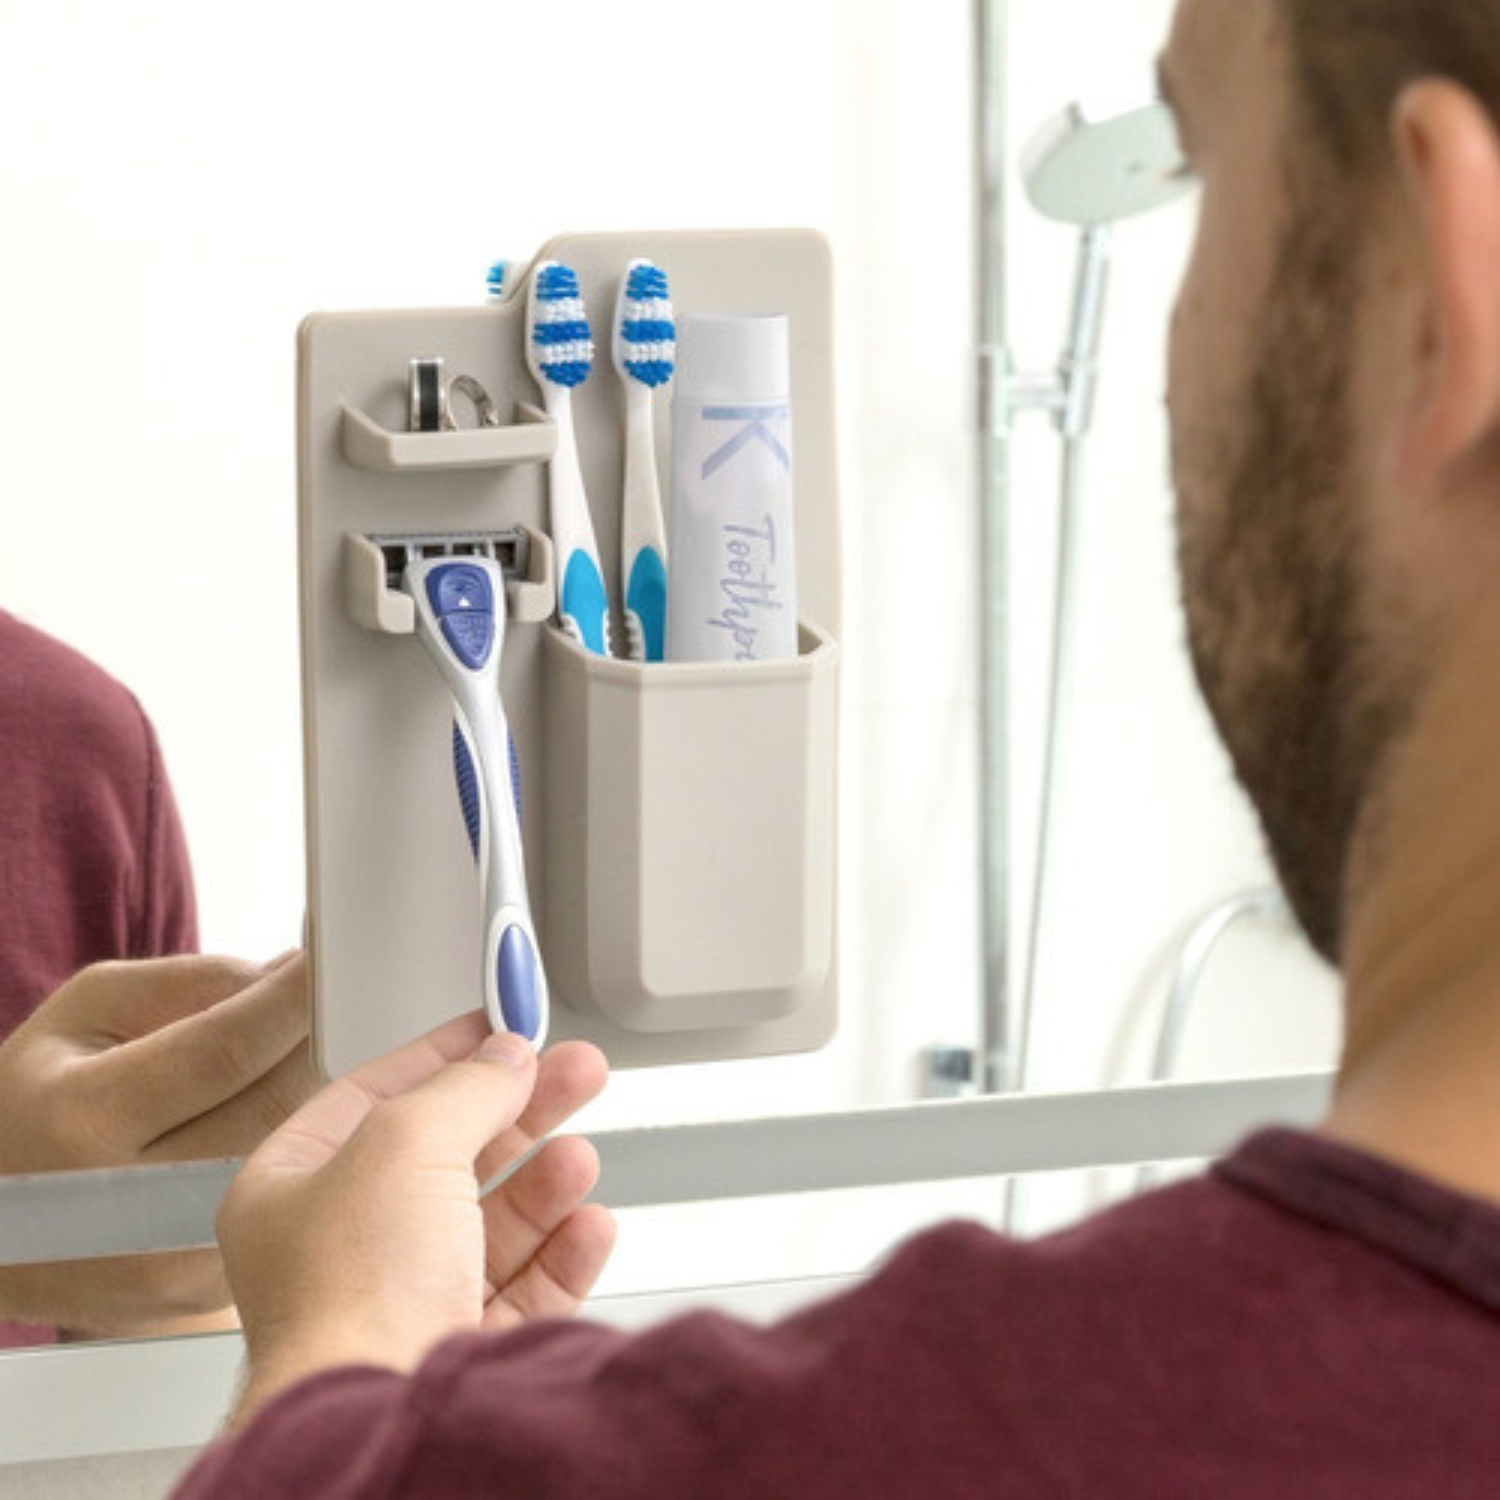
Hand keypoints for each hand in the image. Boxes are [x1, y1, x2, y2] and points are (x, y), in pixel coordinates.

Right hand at [0, 954, 316, 1335]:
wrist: (8, 1226)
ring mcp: (169, 1256)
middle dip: (322, 1046)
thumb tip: (290, 975)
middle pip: (274, 1106)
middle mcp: (127, 1201)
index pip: (225, 1049)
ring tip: (328, 1061)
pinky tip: (308, 1125)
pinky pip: (284, 1203)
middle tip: (348, 1008)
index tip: (338, 966)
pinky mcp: (203, 1288)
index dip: (294, 1002)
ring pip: (292, 1158)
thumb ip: (189, 985)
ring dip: (328, 1101)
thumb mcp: (87, 1014)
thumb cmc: (50, 1098)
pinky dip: (309, 1156)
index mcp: (85, 1118)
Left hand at [216, 1013, 613, 1431]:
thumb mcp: (406, 1140)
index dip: (442, 1057)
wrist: (379, 1411)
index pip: (373, 1099)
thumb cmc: (351, 1291)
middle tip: (574, 1071)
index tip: (499, 1029)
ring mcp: (401, 1306)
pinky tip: (588, 1225)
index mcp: (293, 1192)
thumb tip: (506, 1057)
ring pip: (490, 1225)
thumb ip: (465, 1086)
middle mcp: (342, 1252)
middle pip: (448, 1157)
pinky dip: (562, 1253)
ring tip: (579, 1157)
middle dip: (520, 1112)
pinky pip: (523, 1290)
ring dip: (544, 1183)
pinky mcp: (454, 1352)